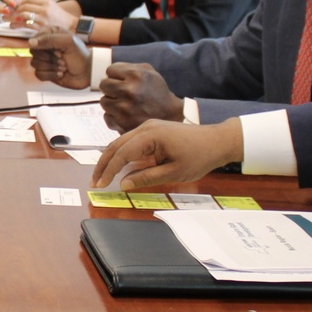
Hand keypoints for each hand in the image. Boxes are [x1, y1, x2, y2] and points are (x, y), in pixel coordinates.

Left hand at [0, 0, 76, 31]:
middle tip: (13, 12)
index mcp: (46, 2)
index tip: (18, 4)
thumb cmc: (59, 17)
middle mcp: (44, 10)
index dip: (22, 1)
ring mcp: (43, 19)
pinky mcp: (41, 28)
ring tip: (12, 18)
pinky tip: (14, 25)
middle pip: (25, 6)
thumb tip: (24, 4)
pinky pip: (27, 25)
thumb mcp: (51, 5)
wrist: (70, 27)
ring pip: (24, 15)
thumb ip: (39, 4)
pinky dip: (18, 24)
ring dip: (16, 16)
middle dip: (17, 9)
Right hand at [28, 28, 90, 84]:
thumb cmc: (80, 55)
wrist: (88, 72)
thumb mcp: (68, 42)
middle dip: (49, 58)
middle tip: (62, 59)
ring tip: (63, 67)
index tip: (58, 51)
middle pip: (34, 52)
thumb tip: (30, 43)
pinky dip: (50, 75)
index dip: (44, 47)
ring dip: (51, 67)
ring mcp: (45, 60)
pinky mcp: (45, 72)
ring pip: (35, 64)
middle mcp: (46, 46)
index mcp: (50, 35)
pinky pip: (38, 74)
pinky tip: (60, 74)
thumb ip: (49, 40)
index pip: (35, 39)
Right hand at [91, 118, 243, 190]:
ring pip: (121, 143)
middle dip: (103, 165)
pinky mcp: (152, 130)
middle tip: (94, 182)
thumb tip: (123, 184)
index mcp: (151, 136)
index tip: (99, 185)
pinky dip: (120, 154)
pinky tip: (117, 167)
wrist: (217, 141)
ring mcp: (148, 126)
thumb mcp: (173, 173)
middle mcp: (146, 127)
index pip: (121, 153)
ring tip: (101, 176)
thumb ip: (146, 178)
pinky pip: (130, 142)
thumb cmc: (199, 157)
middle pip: (115, 145)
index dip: (108, 171)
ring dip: (110, 159)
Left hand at [100, 62, 184, 128]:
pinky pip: (107, 116)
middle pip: (104, 85)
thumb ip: (128, 67)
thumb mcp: (148, 72)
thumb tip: (109, 72)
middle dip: (112, 88)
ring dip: (112, 102)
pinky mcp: (122, 124)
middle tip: (122, 92)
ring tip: (125, 104)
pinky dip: (114, 116)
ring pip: (104, 101)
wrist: (170, 116)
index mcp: (136, 75)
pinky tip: (126, 115)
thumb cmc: (157, 92)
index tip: (123, 80)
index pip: (110, 70)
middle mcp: (129, 91)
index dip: (116, 75)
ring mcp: (124, 109)